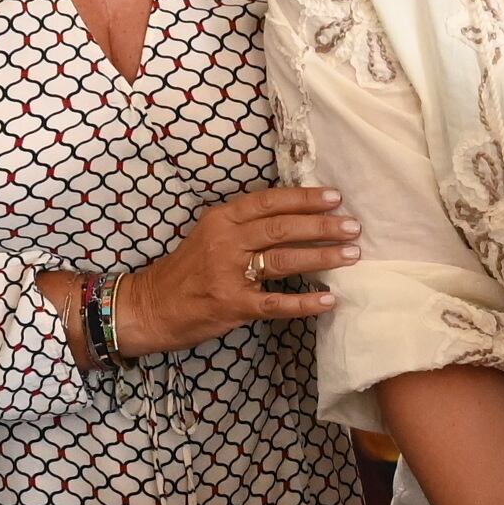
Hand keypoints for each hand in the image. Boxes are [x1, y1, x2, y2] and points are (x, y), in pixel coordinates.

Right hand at [116, 187, 360, 356]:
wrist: (150, 306)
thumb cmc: (187, 271)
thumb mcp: (209, 235)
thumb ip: (244, 225)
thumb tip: (294, 217)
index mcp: (221, 220)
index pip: (268, 202)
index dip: (304, 198)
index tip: (335, 198)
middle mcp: (225, 242)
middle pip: (281, 228)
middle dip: (321, 226)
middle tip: (352, 227)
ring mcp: (228, 275)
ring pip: (282, 260)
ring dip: (321, 256)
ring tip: (351, 255)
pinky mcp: (232, 306)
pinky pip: (275, 303)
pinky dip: (304, 302)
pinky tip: (329, 300)